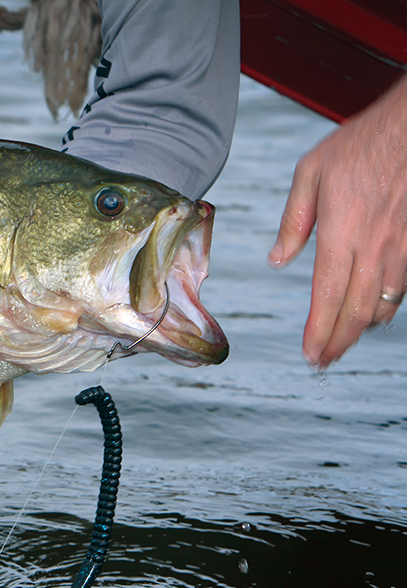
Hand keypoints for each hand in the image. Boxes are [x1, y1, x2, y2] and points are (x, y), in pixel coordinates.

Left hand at [269, 76, 406, 367]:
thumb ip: (293, 221)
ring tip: (342, 344)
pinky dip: (388, 306)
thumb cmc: (362, 142)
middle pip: (356, 309)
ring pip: (385, 302)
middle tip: (322, 362)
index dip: (319, 330)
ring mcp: (402, 245)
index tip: (310, 353)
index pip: (327, 294)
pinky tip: (376, 314)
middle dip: (338, 341)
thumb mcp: (310, 172)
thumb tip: (277, 260)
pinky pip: (404, 286)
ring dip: (362, 328)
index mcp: (342, 232)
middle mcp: (374, 245)